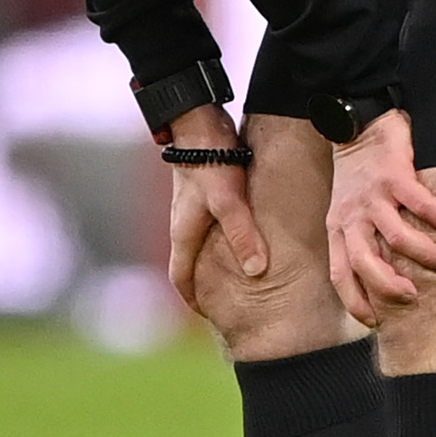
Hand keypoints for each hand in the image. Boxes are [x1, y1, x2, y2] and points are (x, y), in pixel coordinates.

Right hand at [160, 104, 267, 306]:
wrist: (198, 121)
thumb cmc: (211, 160)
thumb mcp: (229, 200)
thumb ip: (242, 234)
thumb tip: (256, 271)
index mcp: (183, 231)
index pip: (180, 276)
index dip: (192, 298)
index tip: (208, 315)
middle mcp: (183, 222)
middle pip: (188, 262)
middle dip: (202, 284)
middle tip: (225, 301)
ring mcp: (191, 206)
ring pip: (198, 243)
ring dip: (211, 261)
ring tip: (236, 274)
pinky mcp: (203, 191)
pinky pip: (209, 225)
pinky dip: (220, 239)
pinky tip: (241, 236)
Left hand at [325, 109, 435, 325]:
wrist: (356, 127)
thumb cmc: (358, 179)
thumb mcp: (349, 213)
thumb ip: (363, 242)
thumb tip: (388, 280)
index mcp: (338, 229)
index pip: (340, 274)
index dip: (356, 301)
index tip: (376, 323)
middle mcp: (351, 216)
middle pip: (363, 262)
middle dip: (388, 286)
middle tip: (413, 298)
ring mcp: (372, 197)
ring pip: (396, 236)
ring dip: (423, 254)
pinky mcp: (393, 175)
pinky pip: (419, 202)